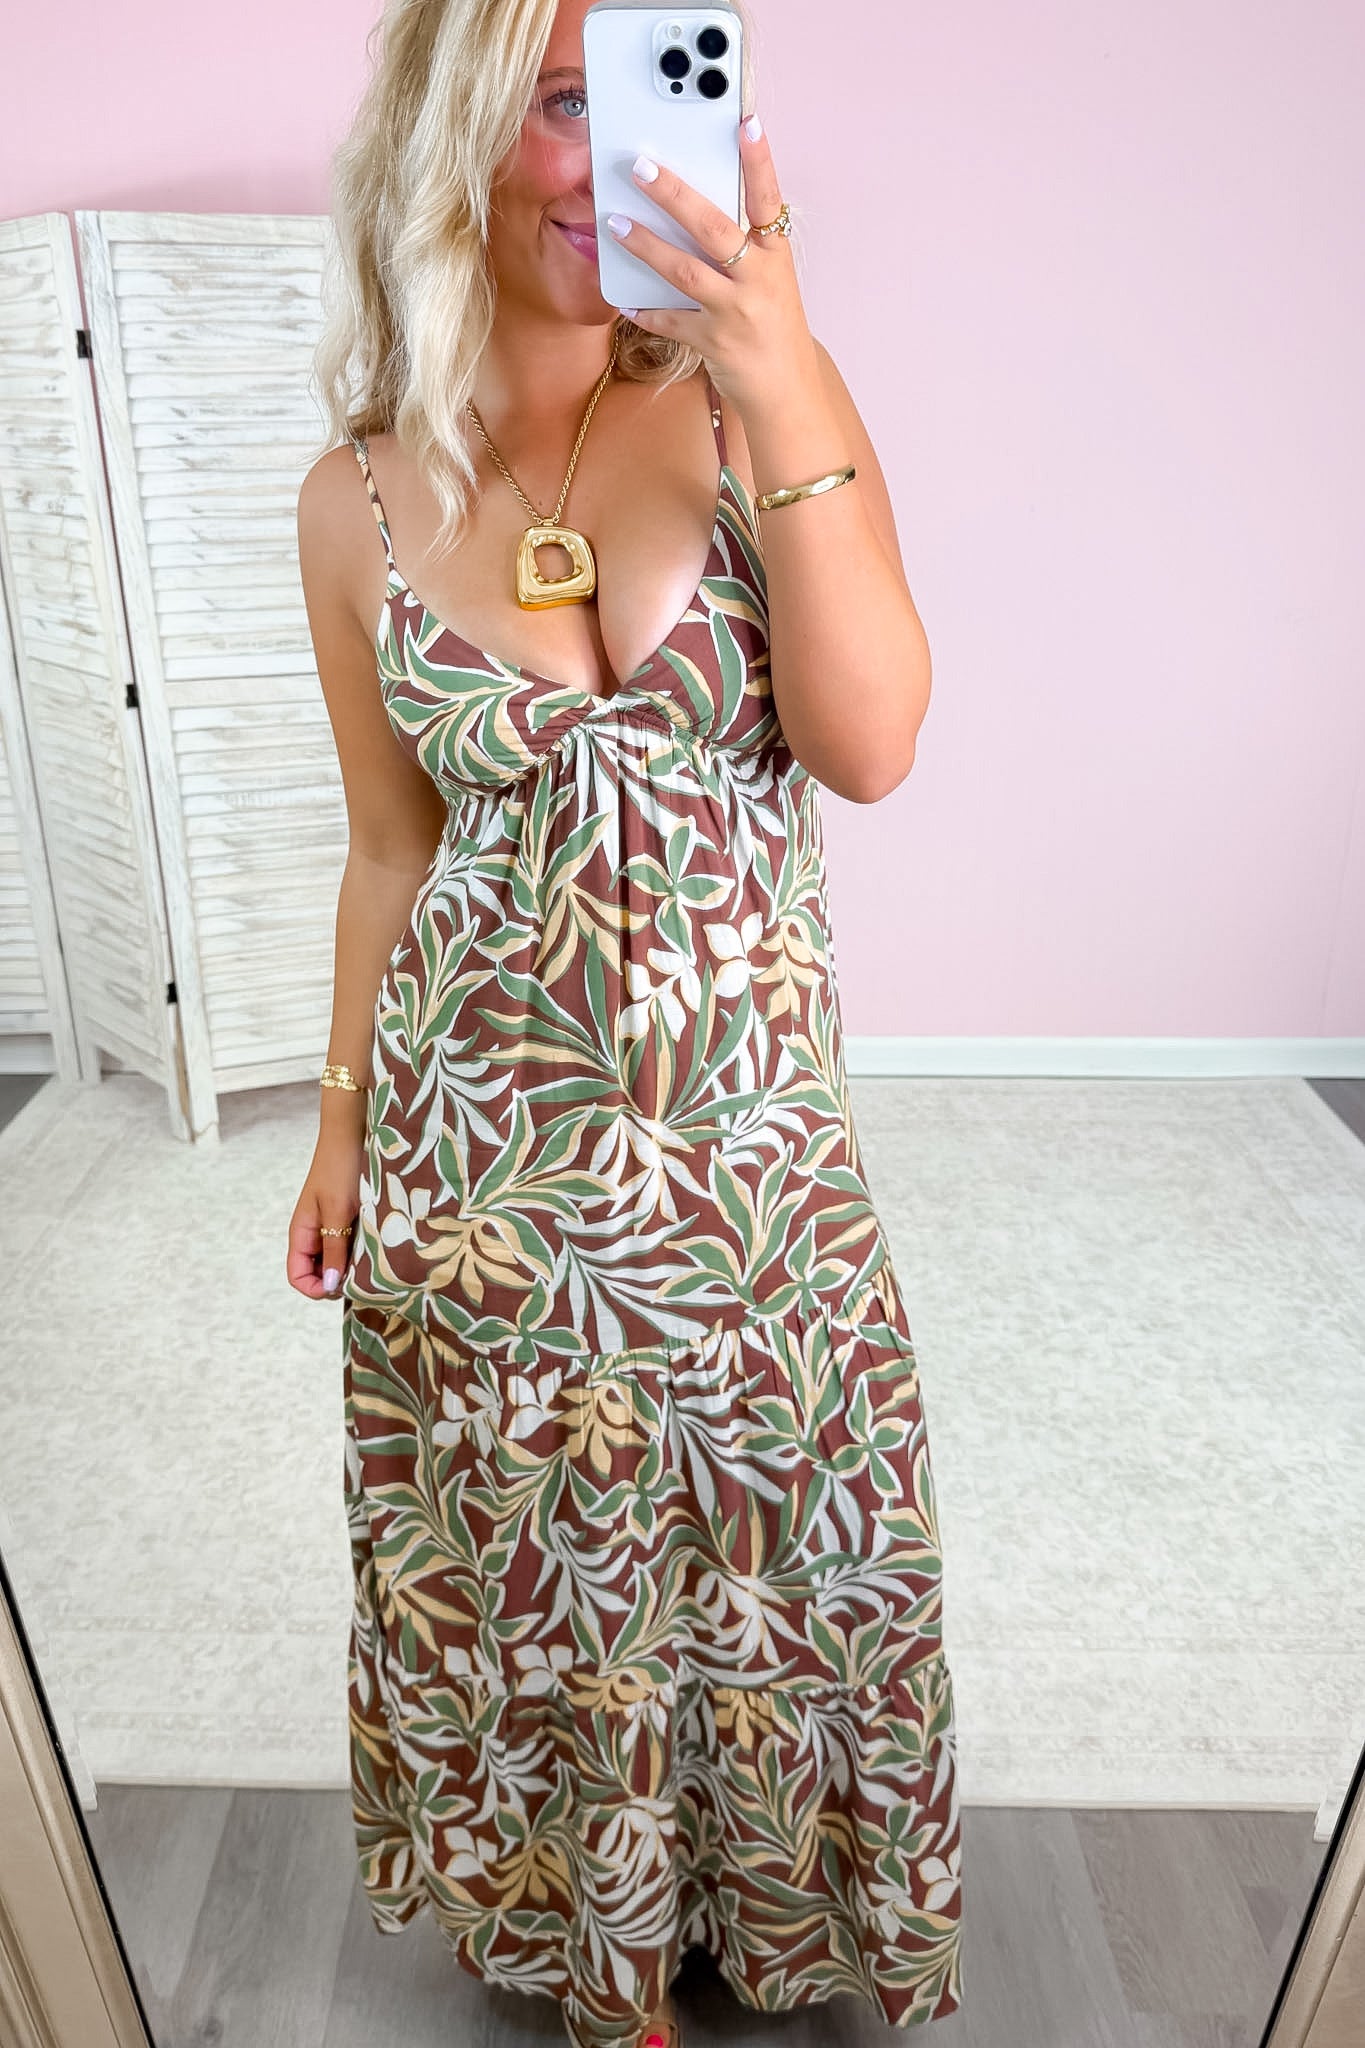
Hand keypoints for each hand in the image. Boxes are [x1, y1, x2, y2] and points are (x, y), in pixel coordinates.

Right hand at [287, 1132, 364, 1299]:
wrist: (353, 1133)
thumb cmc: (341, 1168)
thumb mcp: (338, 1212)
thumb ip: (333, 1250)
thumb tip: (327, 1287)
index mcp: (301, 1233)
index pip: (297, 1277)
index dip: (315, 1289)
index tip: (342, 1287)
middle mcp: (313, 1233)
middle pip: (317, 1273)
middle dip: (337, 1280)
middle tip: (364, 1277)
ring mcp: (330, 1226)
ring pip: (335, 1261)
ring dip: (351, 1266)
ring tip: (373, 1262)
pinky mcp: (347, 1218)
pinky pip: (349, 1245)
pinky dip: (361, 1252)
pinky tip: (378, 1247)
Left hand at [603, 112, 818, 415]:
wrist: (788, 393)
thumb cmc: (775, 330)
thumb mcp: (771, 282)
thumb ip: (742, 249)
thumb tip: (693, 213)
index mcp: (775, 256)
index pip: (768, 199)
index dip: (759, 161)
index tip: (746, 123)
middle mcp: (759, 280)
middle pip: (713, 228)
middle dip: (674, 195)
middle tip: (641, 167)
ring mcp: (736, 313)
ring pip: (685, 272)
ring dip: (647, 246)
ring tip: (616, 223)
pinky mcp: (715, 344)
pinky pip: (672, 322)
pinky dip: (647, 310)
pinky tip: (625, 299)